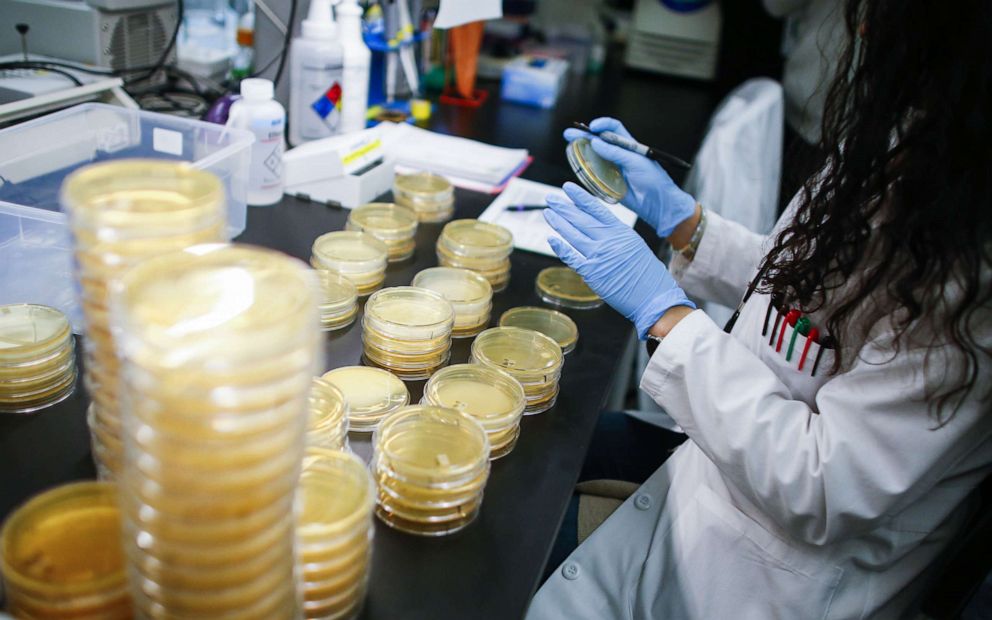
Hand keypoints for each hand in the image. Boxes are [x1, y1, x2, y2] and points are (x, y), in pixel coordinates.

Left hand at [544, 183, 694, 338]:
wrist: (654, 297)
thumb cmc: (649, 276)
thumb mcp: (636, 246)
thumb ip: (617, 238)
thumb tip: (601, 233)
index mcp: (621, 231)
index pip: (596, 209)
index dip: (580, 197)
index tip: (568, 188)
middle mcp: (608, 241)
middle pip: (580, 219)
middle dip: (563, 207)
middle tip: (550, 198)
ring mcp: (598, 256)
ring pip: (572, 235)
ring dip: (558, 223)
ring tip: (548, 213)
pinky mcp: (591, 273)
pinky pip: (571, 257)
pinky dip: (560, 247)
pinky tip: (551, 239)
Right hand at [563, 117, 696, 236]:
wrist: (658, 204)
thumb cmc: (654, 180)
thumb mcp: (636, 162)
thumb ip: (616, 152)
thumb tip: (596, 142)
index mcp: (629, 146)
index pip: (614, 128)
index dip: (602, 125)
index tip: (592, 127)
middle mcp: (619, 155)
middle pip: (598, 141)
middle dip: (583, 136)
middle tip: (568, 134)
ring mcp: (613, 169)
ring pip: (593, 157)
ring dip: (581, 152)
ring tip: (569, 148)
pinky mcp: (608, 183)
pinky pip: (594, 174)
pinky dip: (584, 169)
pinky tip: (576, 166)